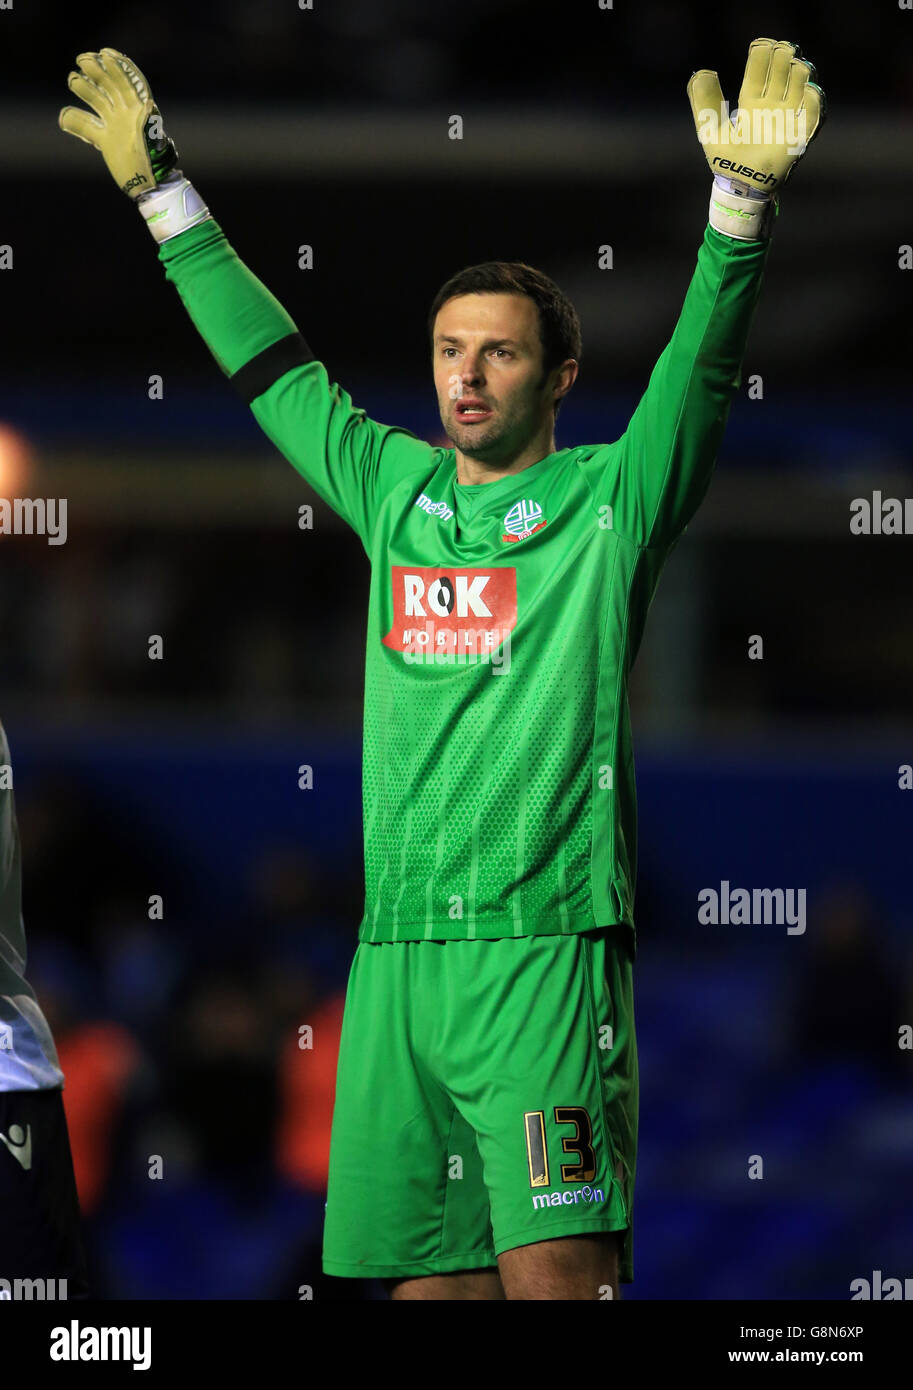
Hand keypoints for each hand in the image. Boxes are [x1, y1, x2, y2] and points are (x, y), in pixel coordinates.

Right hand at [59, 47, 177, 198]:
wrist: (148, 186)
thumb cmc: (153, 164)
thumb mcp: (152, 141)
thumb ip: (147, 123)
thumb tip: (149, 104)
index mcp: (139, 111)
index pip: (128, 82)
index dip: (117, 66)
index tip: (104, 54)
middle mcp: (126, 114)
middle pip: (110, 86)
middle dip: (97, 71)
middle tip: (82, 60)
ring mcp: (114, 126)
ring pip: (97, 101)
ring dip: (84, 89)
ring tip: (72, 79)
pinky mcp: (105, 140)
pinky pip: (86, 126)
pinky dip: (74, 121)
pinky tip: (63, 117)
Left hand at [688, 37, 824, 195]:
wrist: (742, 189)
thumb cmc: (726, 161)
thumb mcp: (710, 131)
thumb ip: (704, 103)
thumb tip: (701, 72)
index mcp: (750, 103)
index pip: (758, 73)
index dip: (761, 56)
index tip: (762, 44)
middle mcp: (771, 107)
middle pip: (781, 74)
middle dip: (783, 59)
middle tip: (783, 49)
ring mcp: (786, 119)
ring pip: (799, 87)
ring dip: (800, 73)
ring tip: (796, 65)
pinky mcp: (799, 136)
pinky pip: (813, 114)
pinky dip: (813, 100)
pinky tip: (809, 89)